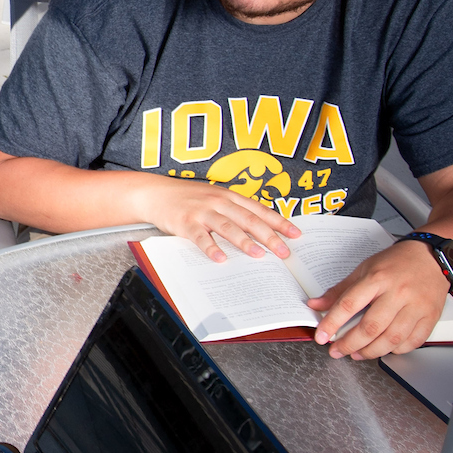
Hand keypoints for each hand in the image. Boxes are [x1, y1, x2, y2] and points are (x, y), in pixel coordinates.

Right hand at [133, 173, 296, 264]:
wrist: (156, 193)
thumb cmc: (188, 198)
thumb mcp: (214, 198)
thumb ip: (234, 211)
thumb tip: (259, 230)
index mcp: (229, 196)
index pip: (259, 210)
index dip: (279, 222)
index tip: (296, 234)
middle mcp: (218, 201)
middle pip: (248, 219)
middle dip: (269, 236)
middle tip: (284, 252)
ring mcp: (202, 211)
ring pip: (228, 227)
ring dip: (244, 242)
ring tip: (259, 255)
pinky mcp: (185, 222)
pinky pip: (200, 237)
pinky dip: (211, 248)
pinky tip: (220, 258)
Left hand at [305, 240, 448, 359]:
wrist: (432, 257)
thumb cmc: (397, 262)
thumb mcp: (364, 269)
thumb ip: (340, 290)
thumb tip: (316, 305)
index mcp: (378, 278)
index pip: (350, 304)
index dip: (332, 323)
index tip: (321, 336)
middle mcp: (398, 293)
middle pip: (371, 327)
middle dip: (350, 344)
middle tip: (337, 351)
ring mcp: (417, 306)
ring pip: (391, 339)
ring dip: (370, 352)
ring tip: (357, 354)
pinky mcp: (430, 316)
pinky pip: (412, 342)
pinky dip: (396, 350)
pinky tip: (384, 348)